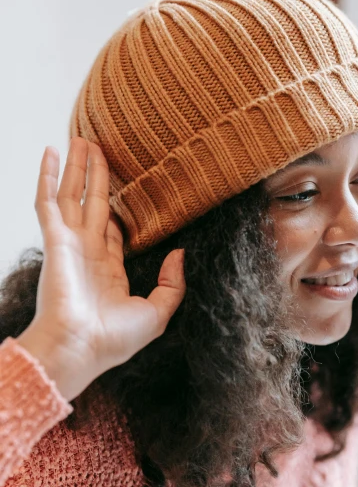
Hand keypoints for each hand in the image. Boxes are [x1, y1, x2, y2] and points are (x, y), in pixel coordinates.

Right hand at [17, 138, 185, 400]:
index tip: (123, 187)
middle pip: (93, 204)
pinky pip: (49, 201)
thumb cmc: (115, 340)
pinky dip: (48, 176)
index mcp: (108, 270)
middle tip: (98, 147)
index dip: (118, 208)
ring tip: (79, 138)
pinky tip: (51, 152)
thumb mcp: (157, 313)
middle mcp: (87, 253)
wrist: (81, 348)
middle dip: (96, 177)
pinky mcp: (55, 240)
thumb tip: (180, 253)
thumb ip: (172, 284)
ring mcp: (70, 244)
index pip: (112, 230)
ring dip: (76, 167)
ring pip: (73, 195)